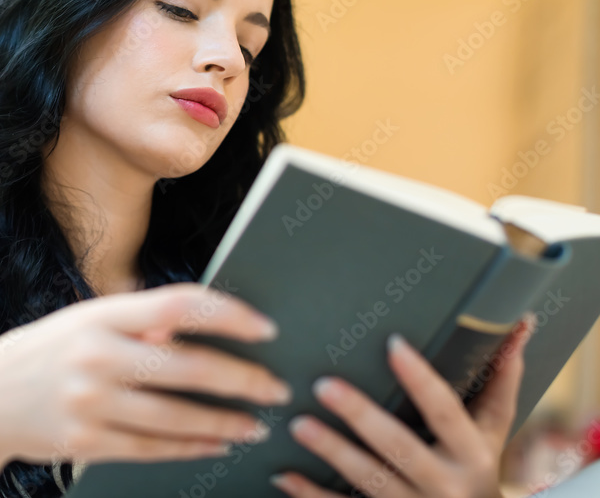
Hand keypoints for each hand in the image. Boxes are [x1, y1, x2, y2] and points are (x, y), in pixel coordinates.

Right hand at [0, 282, 291, 467]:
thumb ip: (138, 321)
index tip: (266, 327)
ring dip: (225, 422)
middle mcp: (95, 355)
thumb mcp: (85, 321)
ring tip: (256, 424)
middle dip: (242, 379)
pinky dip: (191, 448)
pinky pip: (153, 449)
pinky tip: (217, 444)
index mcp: (101, 314)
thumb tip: (203, 324)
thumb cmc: (48, 352)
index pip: (179, 304)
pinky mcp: (85, 443)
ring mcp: (89, 402)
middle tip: (276, 387)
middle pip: (187, 366)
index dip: (228, 314)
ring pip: (177, 416)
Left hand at [270, 314, 535, 497]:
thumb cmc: (478, 467)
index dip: (420, 378)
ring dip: (333, 452)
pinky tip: (283, 475)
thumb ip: (501, 379)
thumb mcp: (493, 430)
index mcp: (472, 453)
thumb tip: (520, 323)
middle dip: (362, 416)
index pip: (445, 410)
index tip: (392, 344)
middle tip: (323, 385)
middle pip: (400, 447)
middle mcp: (446, 483)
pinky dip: (311, 495)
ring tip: (298, 425)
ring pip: (371, 480)